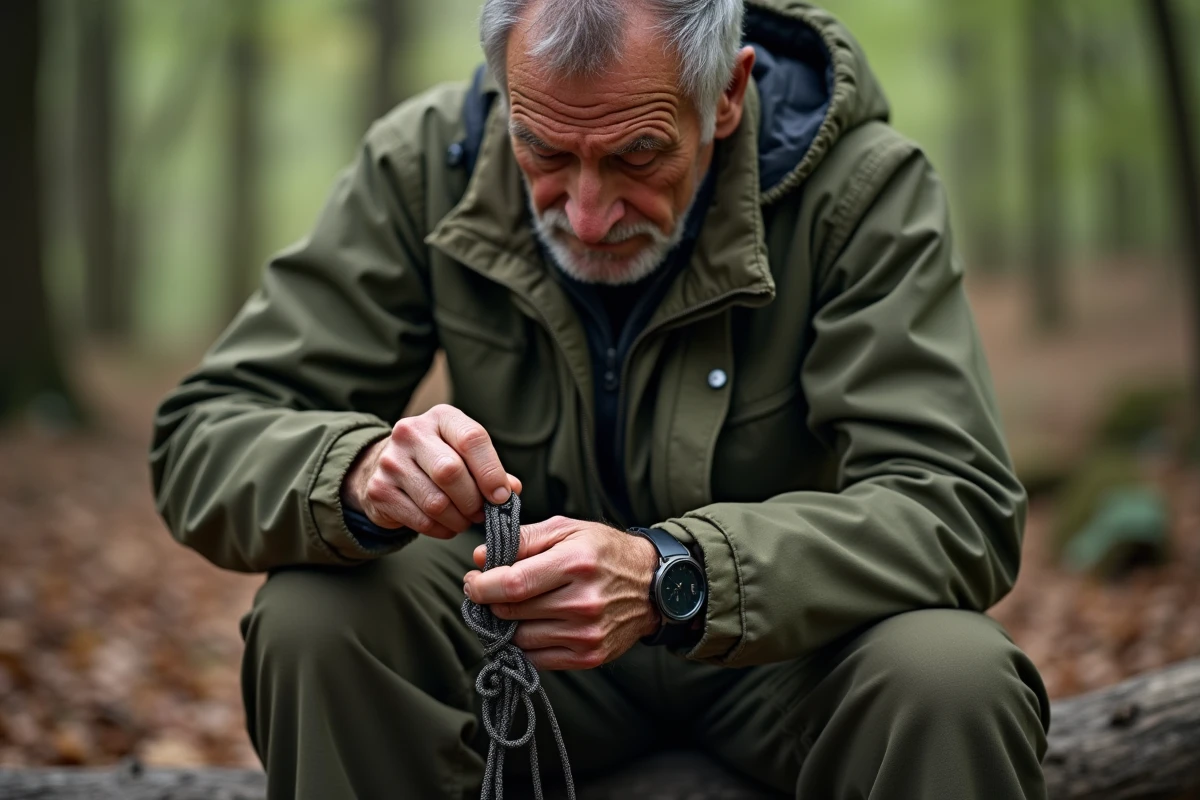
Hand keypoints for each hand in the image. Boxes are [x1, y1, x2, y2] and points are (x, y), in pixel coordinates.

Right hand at [342, 404, 521, 538]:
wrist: (383, 466)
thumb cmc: (437, 459)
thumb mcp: (464, 453)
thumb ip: (490, 469)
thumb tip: (512, 490)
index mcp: (441, 417)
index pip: (472, 439)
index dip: (491, 472)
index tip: (501, 496)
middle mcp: (411, 433)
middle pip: (451, 472)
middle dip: (473, 500)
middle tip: (482, 513)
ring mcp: (391, 461)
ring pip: (436, 502)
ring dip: (459, 520)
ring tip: (465, 520)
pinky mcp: (379, 490)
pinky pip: (421, 521)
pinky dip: (442, 530)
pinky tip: (447, 525)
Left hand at [462, 516, 660, 669]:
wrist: (653, 586)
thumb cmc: (605, 551)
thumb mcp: (567, 530)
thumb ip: (522, 540)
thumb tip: (479, 558)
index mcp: (575, 563)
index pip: (512, 584)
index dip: (482, 586)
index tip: (474, 581)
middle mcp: (583, 602)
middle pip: (512, 611)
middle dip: (490, 602)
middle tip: (490, 591)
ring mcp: (587, 634)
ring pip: (520, 638)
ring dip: (506, 624)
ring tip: (513, 607)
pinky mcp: (590, 656)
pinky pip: (538, 658)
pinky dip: (525, 644)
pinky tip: (531, 625)